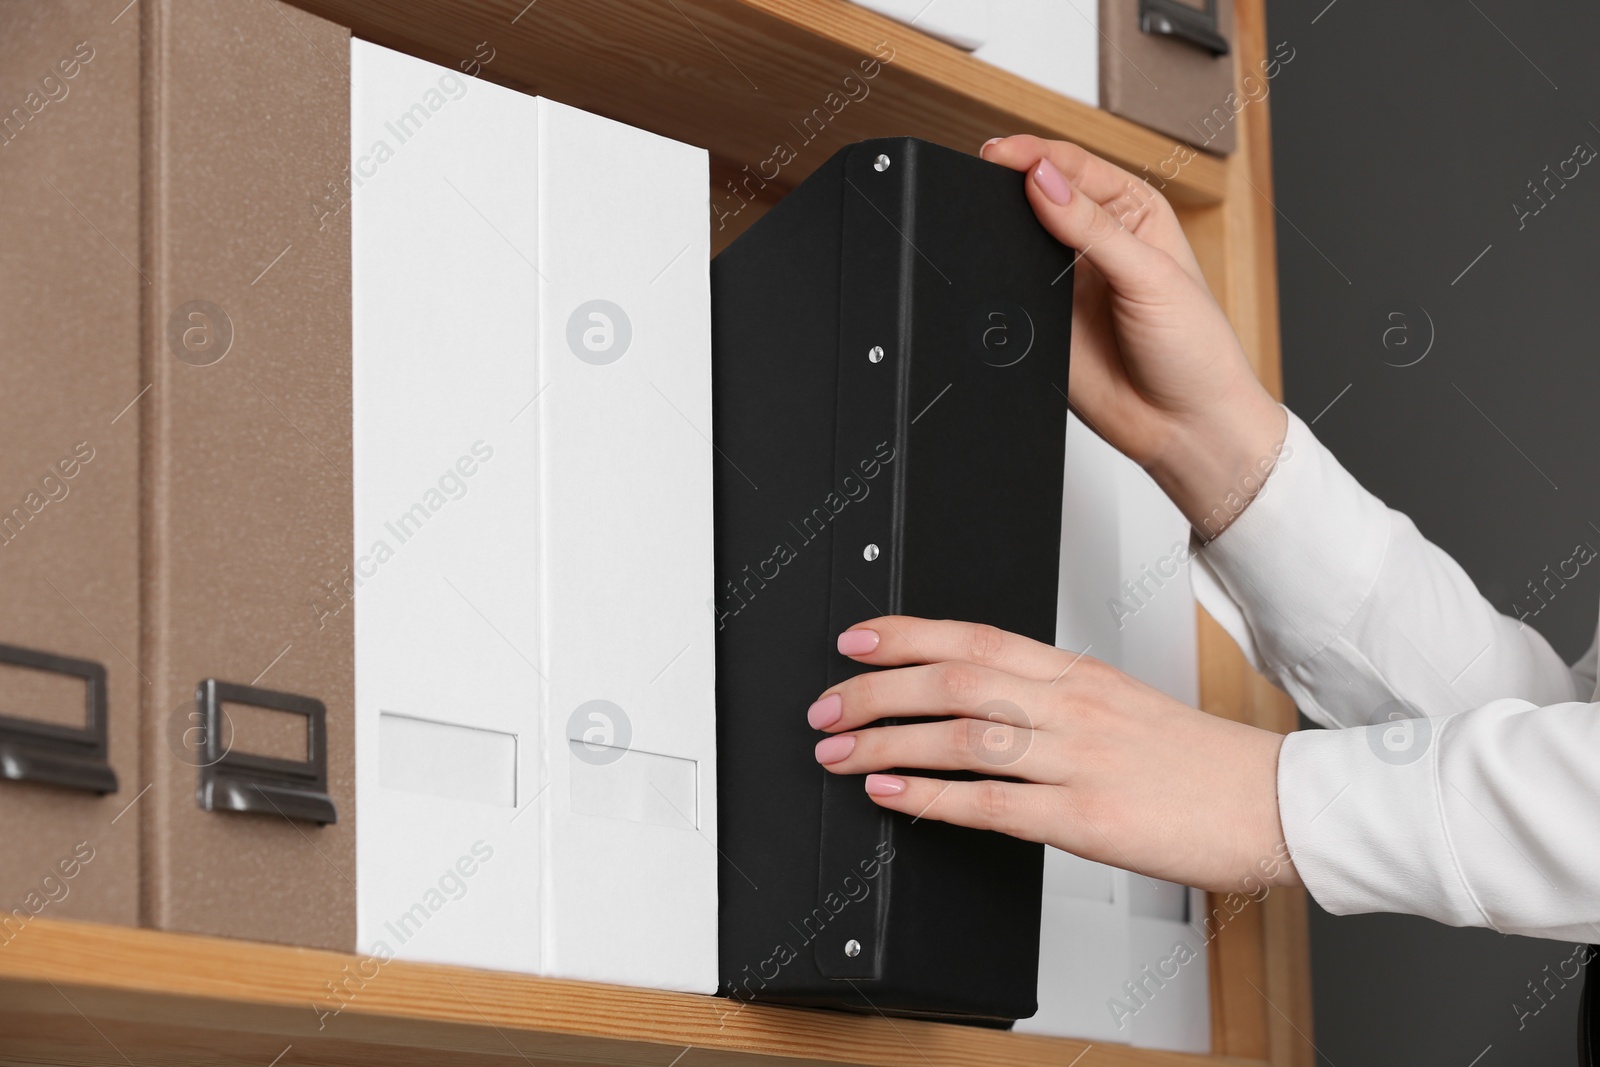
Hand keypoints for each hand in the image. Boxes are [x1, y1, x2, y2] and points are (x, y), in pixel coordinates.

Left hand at [810, 616, 1299, 894]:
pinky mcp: (1086, 814)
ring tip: (840, 751)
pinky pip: (993, 801)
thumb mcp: (1122, 704)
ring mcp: (1077, 757)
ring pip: (962, 733)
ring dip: (888, 741)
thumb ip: (1054, 699)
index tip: (857, 640)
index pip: (975, 636)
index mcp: (1077, 673)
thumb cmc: (1199, 760)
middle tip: (827, 704)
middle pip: (954, 678)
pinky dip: (933, 796)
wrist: (1273, 802)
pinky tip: (894, 795)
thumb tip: (984, 703)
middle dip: (876, 690)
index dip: (906, 635)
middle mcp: (1071, 704)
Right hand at [979, 135, 1286, 535]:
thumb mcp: (1151, 276)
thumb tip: (1042, 180)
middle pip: (1039, 194)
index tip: (1003, 154)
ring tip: (988, 221)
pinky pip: (1007, 290)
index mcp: (1132, 212)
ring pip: (1017, 240)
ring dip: (1000, 229)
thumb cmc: (1196, 350)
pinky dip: (994, 280)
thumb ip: (1093, 228)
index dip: (1035, 155)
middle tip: (985, 177)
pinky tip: (993, 272)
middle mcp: (1095, 242)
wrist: (1185, 428)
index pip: (1073, 167)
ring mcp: (1064, 282)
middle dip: (1011, 183)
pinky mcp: (1041, 320)